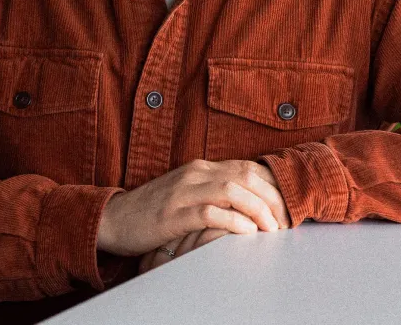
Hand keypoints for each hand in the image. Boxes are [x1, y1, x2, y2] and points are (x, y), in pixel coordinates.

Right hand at [137, 165, 288, 274]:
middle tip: (285, 222)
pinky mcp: (174, 213)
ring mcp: (184, 191)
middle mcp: (196, 173)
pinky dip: (233, 221)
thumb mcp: (187, 193)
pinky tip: (246, 232)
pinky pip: (210, 212)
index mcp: (201, 167)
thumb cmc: (154, 211)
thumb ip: (213, 192)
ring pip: (233, 190)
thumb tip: (249, 203)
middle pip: (246, 175)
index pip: (247, 167)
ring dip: (258, 209)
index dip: (271, 186)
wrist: (115, 218)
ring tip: (271, 228)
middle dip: (272, 198)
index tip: (286, 208)